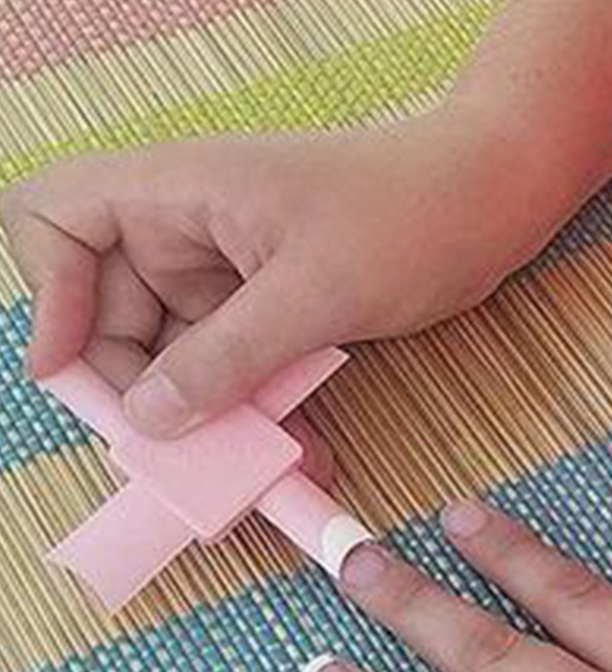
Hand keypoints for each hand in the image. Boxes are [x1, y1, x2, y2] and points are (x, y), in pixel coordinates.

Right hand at [0, 116, 551, 437]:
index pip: (57, 217)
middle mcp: (191, 228)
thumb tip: (150, 418)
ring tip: (258, 479)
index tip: (77, 373)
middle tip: (186, 463)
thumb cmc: (412, 214)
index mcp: (179, 192)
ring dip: (213, 420)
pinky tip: (302, 458)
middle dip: (145, 393)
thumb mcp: (315, 292)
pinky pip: (241, 366)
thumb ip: (225, 356)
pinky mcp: (276, 302)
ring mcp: (233, 268)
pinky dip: (261, 410)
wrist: (499, 195)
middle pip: (113, 315)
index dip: (51, 295)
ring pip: (182, 355)